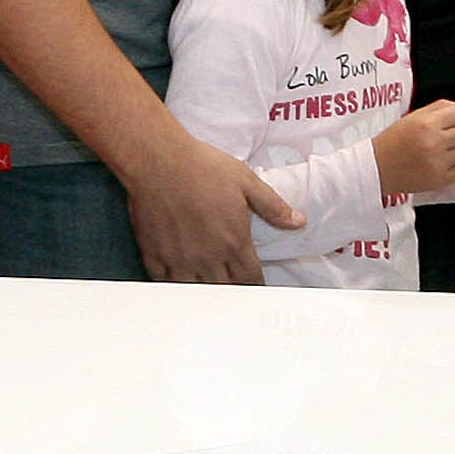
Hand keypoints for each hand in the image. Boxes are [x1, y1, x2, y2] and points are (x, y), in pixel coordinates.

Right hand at [126, 135, 300, 283]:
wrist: (159, 161)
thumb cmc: (202, 167)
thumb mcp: (246, 181)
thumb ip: (273, 206)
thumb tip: (298, 221)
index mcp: (234, 242)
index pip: (250, 279)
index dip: (255, 285)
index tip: (253, 284)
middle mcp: (209, 257)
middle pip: (225, 290)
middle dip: (232, 291)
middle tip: (233, 287)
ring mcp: (180, 260)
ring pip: (196, 292)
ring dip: (205, 291)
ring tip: (208, 288)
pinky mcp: (155, 256)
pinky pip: (166, 284)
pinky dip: (174, 285)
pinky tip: (179, 281)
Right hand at [374, 98, 454, 192]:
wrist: (378, 168)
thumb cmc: (394, 141)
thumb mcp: (413, 116)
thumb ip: (440, 108)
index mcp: (427, 123)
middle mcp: (435, 143)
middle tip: (445, 133)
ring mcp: (439, 163)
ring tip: (438, 149)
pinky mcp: (440, 179)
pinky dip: (451, 165)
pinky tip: (436, 162)